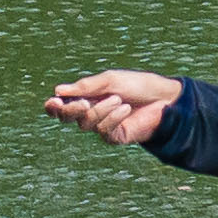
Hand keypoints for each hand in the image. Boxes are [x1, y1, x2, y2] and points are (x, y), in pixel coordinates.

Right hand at [44, 71, 181, 149]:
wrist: (164, 99)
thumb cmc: (138, 85)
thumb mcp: (110, 81)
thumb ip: (85, 87)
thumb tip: (58, 90)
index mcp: (86, 96)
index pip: (62, 106)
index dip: (53, 106)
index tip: (53, 101)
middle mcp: (91, 112)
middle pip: (67, 118)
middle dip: (72, 111)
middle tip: (84, 103)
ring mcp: (102, 126)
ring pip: (86, 124)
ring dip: (101, 111)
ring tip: (119, 99)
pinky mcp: (115, 137)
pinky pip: (104, 131)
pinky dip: (113, 118)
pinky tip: (125, 109)